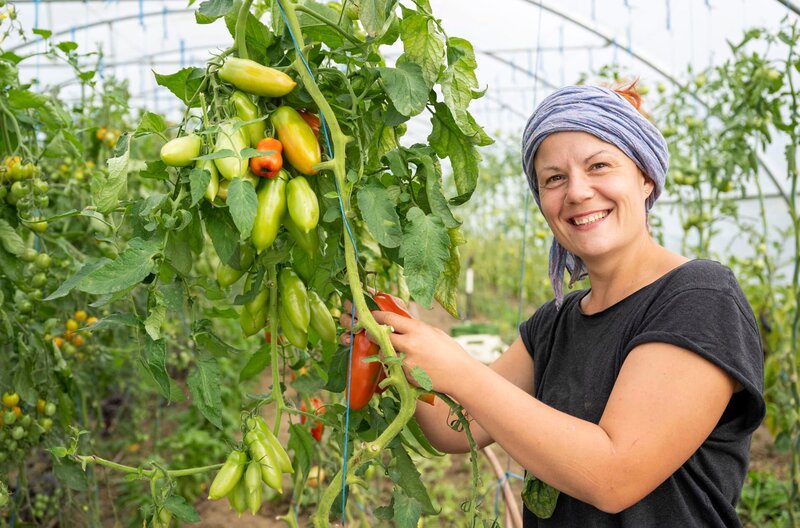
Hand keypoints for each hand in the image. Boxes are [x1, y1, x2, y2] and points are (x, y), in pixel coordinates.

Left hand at [339, 300, 474, 394]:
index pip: (387, 319)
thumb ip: (413, 328)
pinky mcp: (406, 376)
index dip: (375, 316)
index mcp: (416, 329)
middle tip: (368, 332)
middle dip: (371, 333)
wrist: (460, 375)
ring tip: (390, 350)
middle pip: (379, 336)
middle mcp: (409, 344)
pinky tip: (404, 364)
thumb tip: (396, 323)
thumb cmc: (449, 351)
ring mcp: (406, 361)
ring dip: (383, 351)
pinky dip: (394, 365)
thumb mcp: (432, 332)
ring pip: (383, 354)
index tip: (369, 315)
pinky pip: (393, 368)